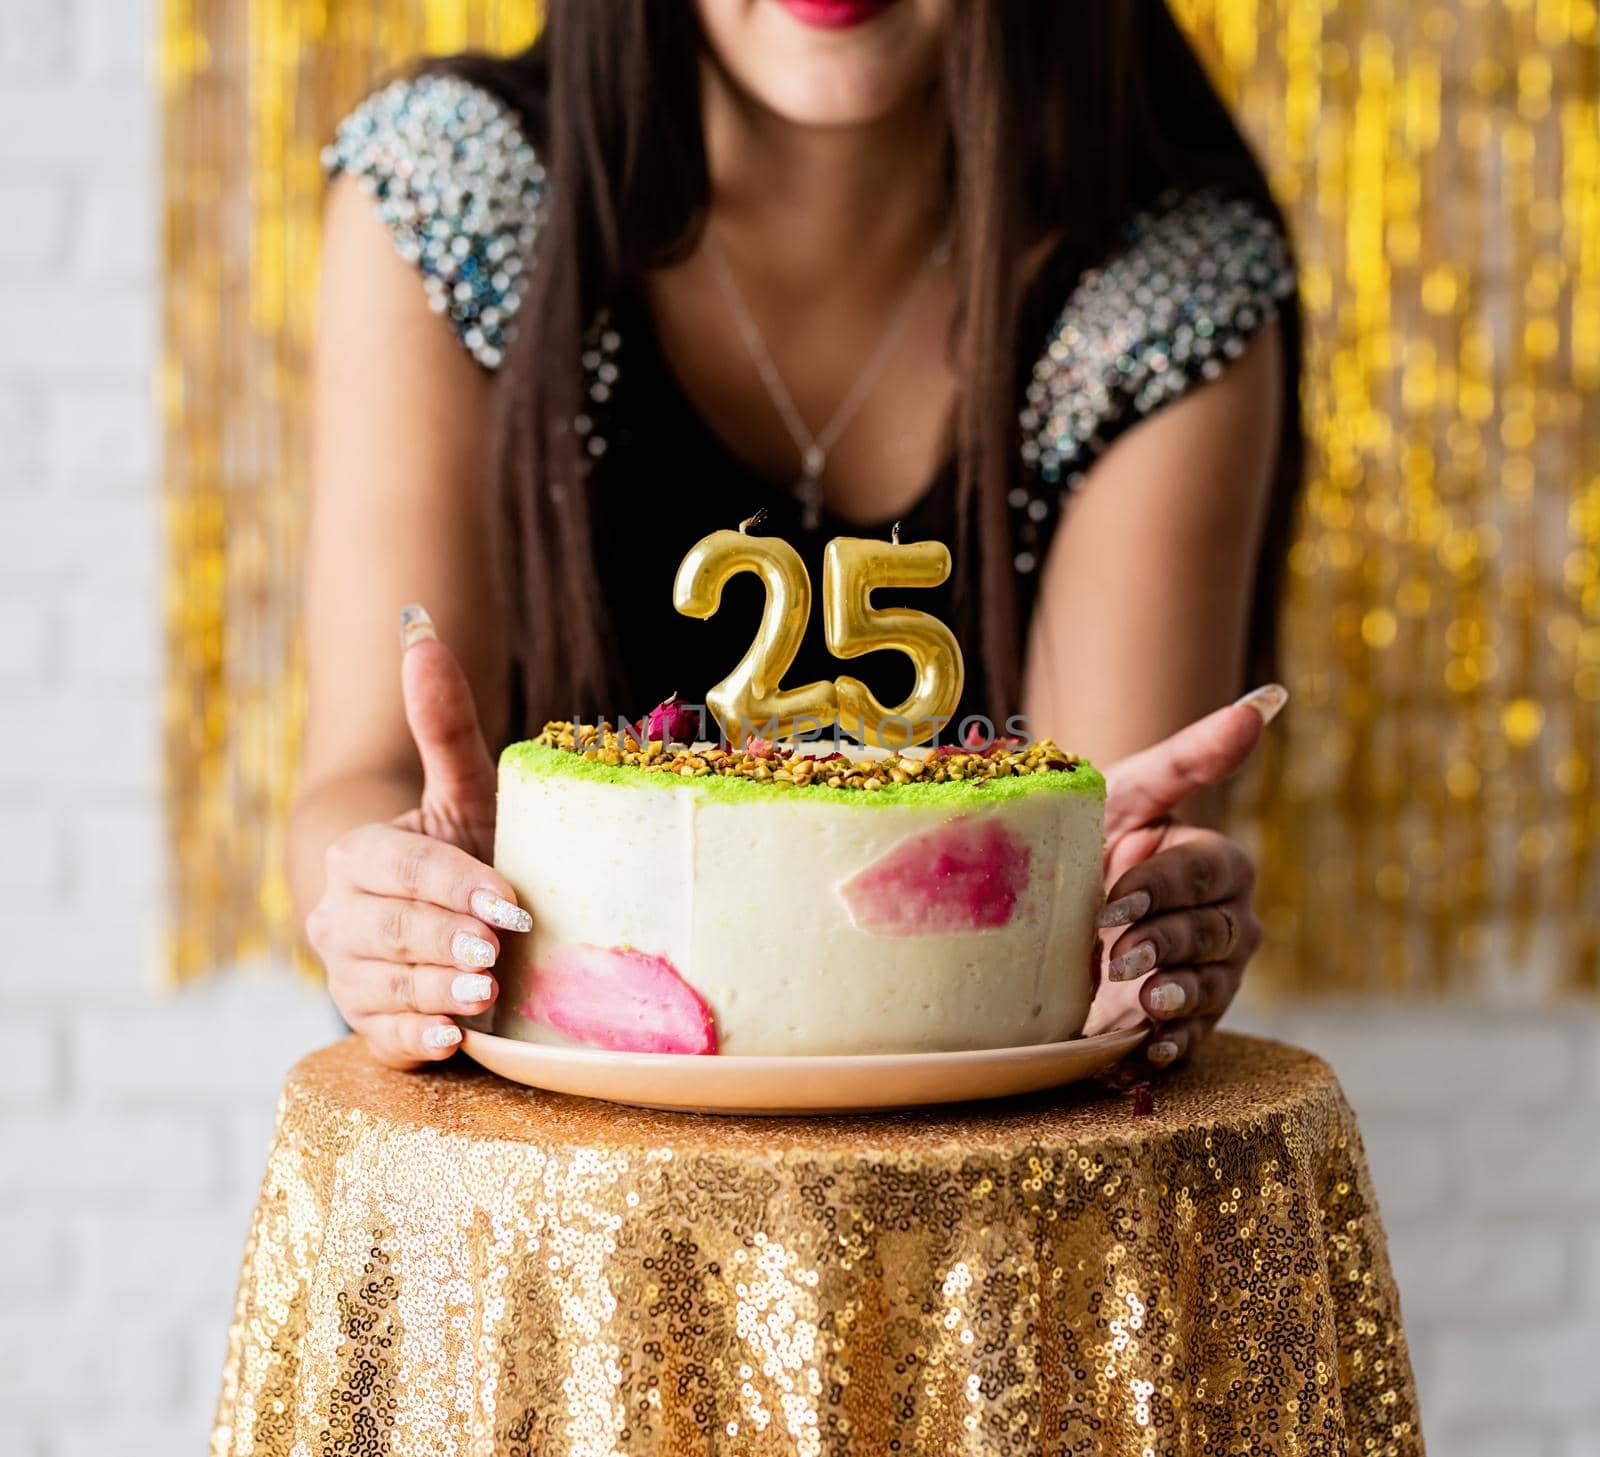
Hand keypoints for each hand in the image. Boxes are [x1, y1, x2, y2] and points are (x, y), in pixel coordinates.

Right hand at [305, 607, 529, 1067]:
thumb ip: (443, 721)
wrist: (459, 921)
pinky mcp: (372, 1025)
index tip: (507, 899)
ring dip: (437, 989)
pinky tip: (455, 1037)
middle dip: (441, 939)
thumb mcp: (466, 789)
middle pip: (384, 930)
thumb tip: (419, 629)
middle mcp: (342, 916)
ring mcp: (351, 974)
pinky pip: (385, 1038)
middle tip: (495, 950)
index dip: (450, 884)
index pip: (397, 868)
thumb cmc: (469, 847)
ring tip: (486, 992)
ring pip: (382, 986)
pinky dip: (419, 1039)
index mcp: (359, 854)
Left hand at [1081, 685, 1284, 1068]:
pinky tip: (1150, 1053)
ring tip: (1143, 1004)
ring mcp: (1209, 974)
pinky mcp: (1183, 1020)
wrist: (1039, 913)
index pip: (1206, 873)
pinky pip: (1193, 1036)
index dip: (1163, 887)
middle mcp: (1225, 919)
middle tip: (1117, 958)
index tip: (1113, 900)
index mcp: (1214, 862)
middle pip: (1214, 934)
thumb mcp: (1122, 794)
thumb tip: (1268, 700)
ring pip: (1213, 987)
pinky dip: (1172, 1045)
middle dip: (1167, 943)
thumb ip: (1190, 756)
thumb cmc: (1087, 839)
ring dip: (1178, 998)